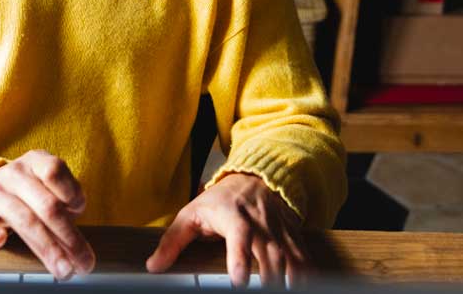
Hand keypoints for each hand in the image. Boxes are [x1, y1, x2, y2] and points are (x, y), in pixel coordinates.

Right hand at [0, 150, 95, 280]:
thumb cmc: (32, 193)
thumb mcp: (52, 188)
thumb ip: (69, 205)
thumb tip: (83, 246)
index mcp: (36, 161)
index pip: (54, 171)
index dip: (70, 192)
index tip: (79, 212)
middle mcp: (14, 173)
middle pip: (46, 204)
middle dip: (69, 237)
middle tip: (83, 263)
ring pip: (24, 219)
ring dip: (47, 247)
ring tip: (62, 269)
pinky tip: (0, 241)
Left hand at [146, 172, 308, 287]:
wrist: (255, 179)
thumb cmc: (220, 200)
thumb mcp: (191, 214)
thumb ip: (172, 241)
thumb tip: (153, 266)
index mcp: (234, 218)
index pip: (239, 238)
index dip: (240, 260)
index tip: (239, 282)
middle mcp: (261, 225)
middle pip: (269, 256)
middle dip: (269, 280)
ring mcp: (280, 232)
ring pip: (290, 259)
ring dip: (290, 281)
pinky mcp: (293, 238)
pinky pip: (305, 260)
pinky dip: (308, 277)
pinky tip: (306, 289)